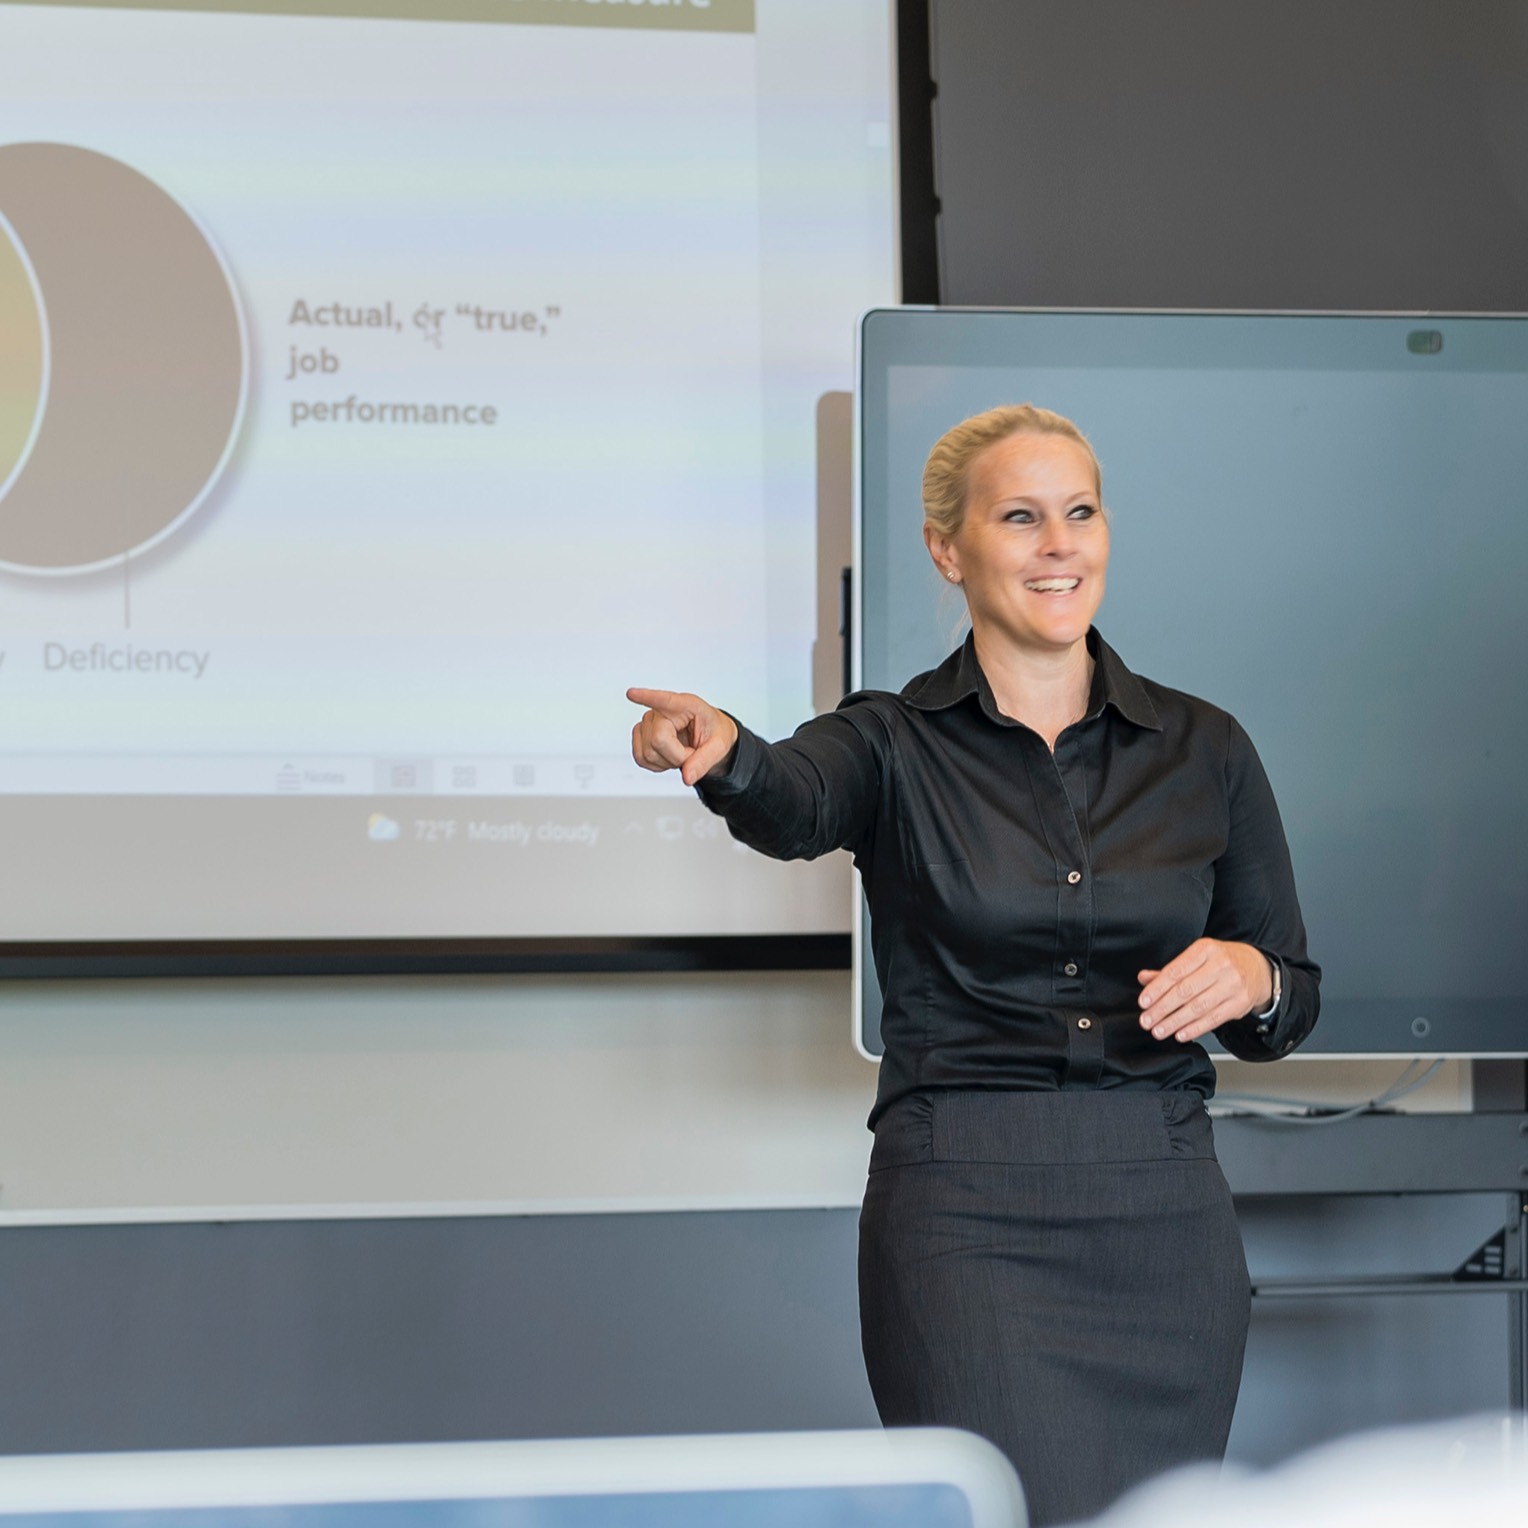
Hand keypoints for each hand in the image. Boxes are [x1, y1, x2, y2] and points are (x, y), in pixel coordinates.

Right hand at [627, 687, 739, 787]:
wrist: (709, 736)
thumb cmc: (714, 732)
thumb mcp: (719, 746)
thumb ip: (704, 761)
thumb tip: (688, 776)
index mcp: (686, 705)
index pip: (664, 700)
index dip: (646, 696)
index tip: (631, 693)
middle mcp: (662, 710)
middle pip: (657, 740)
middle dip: (676, 756)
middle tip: (691, 753)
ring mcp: (648, 722)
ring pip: (647, 753)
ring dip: (667, 762)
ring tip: (681, 752)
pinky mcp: (640, 735)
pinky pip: (640, 758)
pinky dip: (656, 765)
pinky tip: (668, 756)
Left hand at [1137, 939, 1272, 1043]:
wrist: (1258, 968)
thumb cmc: (1222, 961)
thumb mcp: (1198, 957)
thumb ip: (1171, 970)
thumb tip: (1144, 978)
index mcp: (1205, 950)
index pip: (1176, 971)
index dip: (1157, 988)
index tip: (1144, 1002)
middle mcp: (1220, 966)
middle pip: (1186, 990)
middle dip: (1162, 1008)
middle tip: (1146, 1020)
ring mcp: (1232, 985)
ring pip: (1198, 1007)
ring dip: (1175, 1022)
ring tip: (1159, 1030)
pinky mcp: (1240, 1004)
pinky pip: (1213, 1019)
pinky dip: (1195, 1029)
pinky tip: (1180, 1034)